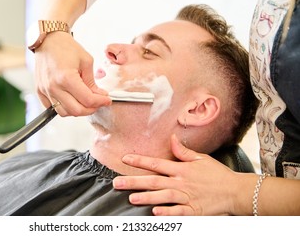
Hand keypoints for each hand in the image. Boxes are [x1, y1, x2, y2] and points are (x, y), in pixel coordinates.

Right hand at [34, 31, 111, 115]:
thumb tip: (99, 95)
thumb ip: (92, 82)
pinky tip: (71, 99)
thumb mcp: (86, 61)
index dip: (100, 102)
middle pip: (76, 111)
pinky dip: (64, 107)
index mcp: (66, 78)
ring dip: (77, 110)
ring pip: (64, 112)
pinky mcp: (40, 91)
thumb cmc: (66, 47)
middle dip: (91, 109)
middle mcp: (54, 87)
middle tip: (98, 102)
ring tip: (84, 101)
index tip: (107, 100)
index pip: (87, 100)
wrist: (48, 40)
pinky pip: (52, 108)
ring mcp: (45, 90)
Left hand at [113, 135, 239, 214]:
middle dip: (134, 181)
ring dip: (146, 197)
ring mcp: (187, 197)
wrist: (235, 191)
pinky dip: (167, 212)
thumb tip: (172, 139)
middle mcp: (181, 182)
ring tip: (131, 198)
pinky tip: (155, 213)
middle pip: (154, 181)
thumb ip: (184, 151)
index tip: (125, 158)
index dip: (140, 161)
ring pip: (163, 196)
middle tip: (117, 183)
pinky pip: (178, 212)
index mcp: (181, 169)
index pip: (156, 163)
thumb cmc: (217, 174)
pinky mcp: (193, 210)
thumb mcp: (201, 159)